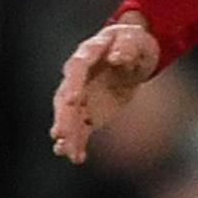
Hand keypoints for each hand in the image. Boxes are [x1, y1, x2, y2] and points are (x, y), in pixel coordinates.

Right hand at [51, 16, 161, 162]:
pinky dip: (78, 142)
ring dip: (67, 134)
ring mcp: (81, 94)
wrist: (133, 54)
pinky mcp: (88, 110)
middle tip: (61, 134)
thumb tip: (117, 57)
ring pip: (69, 116)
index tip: (72, 101)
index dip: (73, 84)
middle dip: (63, 116)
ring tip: (65, 152)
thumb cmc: (134, 42)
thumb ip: (128, 47)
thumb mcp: (137, 40)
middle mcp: (78, 75)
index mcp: (89, 53)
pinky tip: (77, 157)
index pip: (77, 69)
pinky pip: (80, 128)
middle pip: (65, 96)